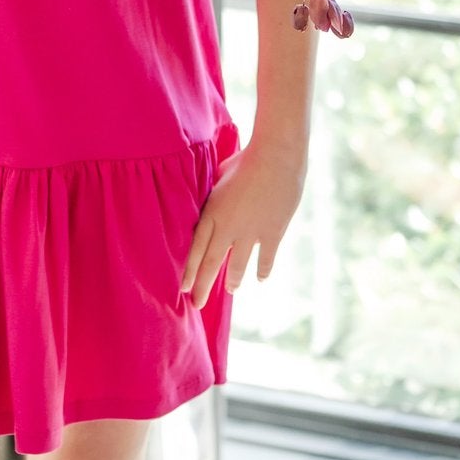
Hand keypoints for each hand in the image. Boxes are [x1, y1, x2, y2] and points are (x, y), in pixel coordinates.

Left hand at [179, 139, 306, 309]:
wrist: (277, 155)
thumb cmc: (245, 160)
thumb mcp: (218, 177)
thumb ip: (213, 195)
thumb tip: (208, 200)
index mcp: (212, 213)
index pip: (195, 250)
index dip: (189, 272)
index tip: (183, 289)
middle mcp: (228, 227)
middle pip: (212, 263)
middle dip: (203, 286)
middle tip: (197, 304)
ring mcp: (251, 232)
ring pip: (238, 265)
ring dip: (234, 280)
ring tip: (232, 290)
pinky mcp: (273, 232)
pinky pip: (266, 258)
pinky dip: (263, 270)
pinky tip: (260, 279)